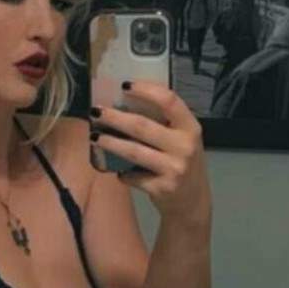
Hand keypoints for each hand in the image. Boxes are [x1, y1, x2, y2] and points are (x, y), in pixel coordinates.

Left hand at [93, 82, 210, 228]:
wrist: (193, 202)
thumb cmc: (182, 163)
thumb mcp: (182, 139)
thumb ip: (164, 123)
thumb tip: (124, 102)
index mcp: (190, 128)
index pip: (169, 101)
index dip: (146, 90)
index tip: (124, 85)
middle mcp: (185, 146)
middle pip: (142, 126)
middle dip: (114, 117)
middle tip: (95, 111)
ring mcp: (174, 169)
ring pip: (134, 151)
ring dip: (110, 143)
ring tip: (95, 137)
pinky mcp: (162, 188)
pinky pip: (133, 176)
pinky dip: (122, 173)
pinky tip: (117, 170)